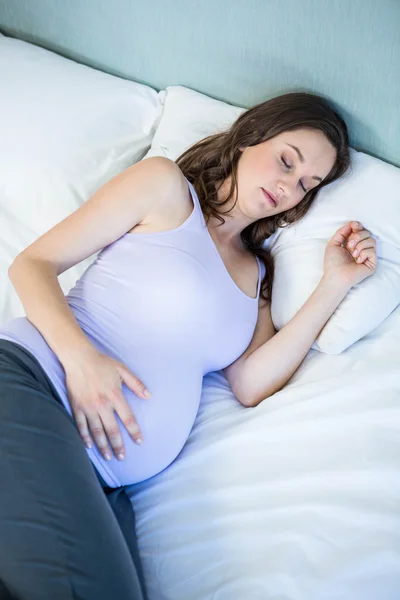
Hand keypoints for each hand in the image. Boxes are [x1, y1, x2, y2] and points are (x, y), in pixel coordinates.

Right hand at [64, 346, 150, 460]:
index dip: (134, 432)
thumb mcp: (122, 370)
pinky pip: (80, 425)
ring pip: (96, 431)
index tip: (139, 442)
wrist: (79, 358)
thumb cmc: (102, 363)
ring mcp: (88, 407)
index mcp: (115, 396)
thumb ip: (136, 384)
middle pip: (112, 430)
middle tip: (122, 458)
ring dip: (102, 445)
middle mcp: (102, 404)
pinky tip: (88, 446)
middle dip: (118, 446)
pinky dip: (84, 437)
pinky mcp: (76, 406)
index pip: (128, 418)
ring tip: (108, 457)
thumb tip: (149, 396)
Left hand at [324, 221, 376, 287]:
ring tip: (353, 254)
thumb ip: (341, 232)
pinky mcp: (372, 262)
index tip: (353, 225)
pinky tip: (357, 260)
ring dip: (360, 245)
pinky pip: (373, 251)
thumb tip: (351, 223)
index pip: (360, 230)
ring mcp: (367, 255)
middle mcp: (361, 248)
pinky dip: (364, 254)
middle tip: (349, 246)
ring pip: (372, 240)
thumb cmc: (332, 262)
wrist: (335, 276)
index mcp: (352, 243)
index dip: (358, 226)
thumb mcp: (333, 244)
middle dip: (357, 237)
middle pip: (367, 233)